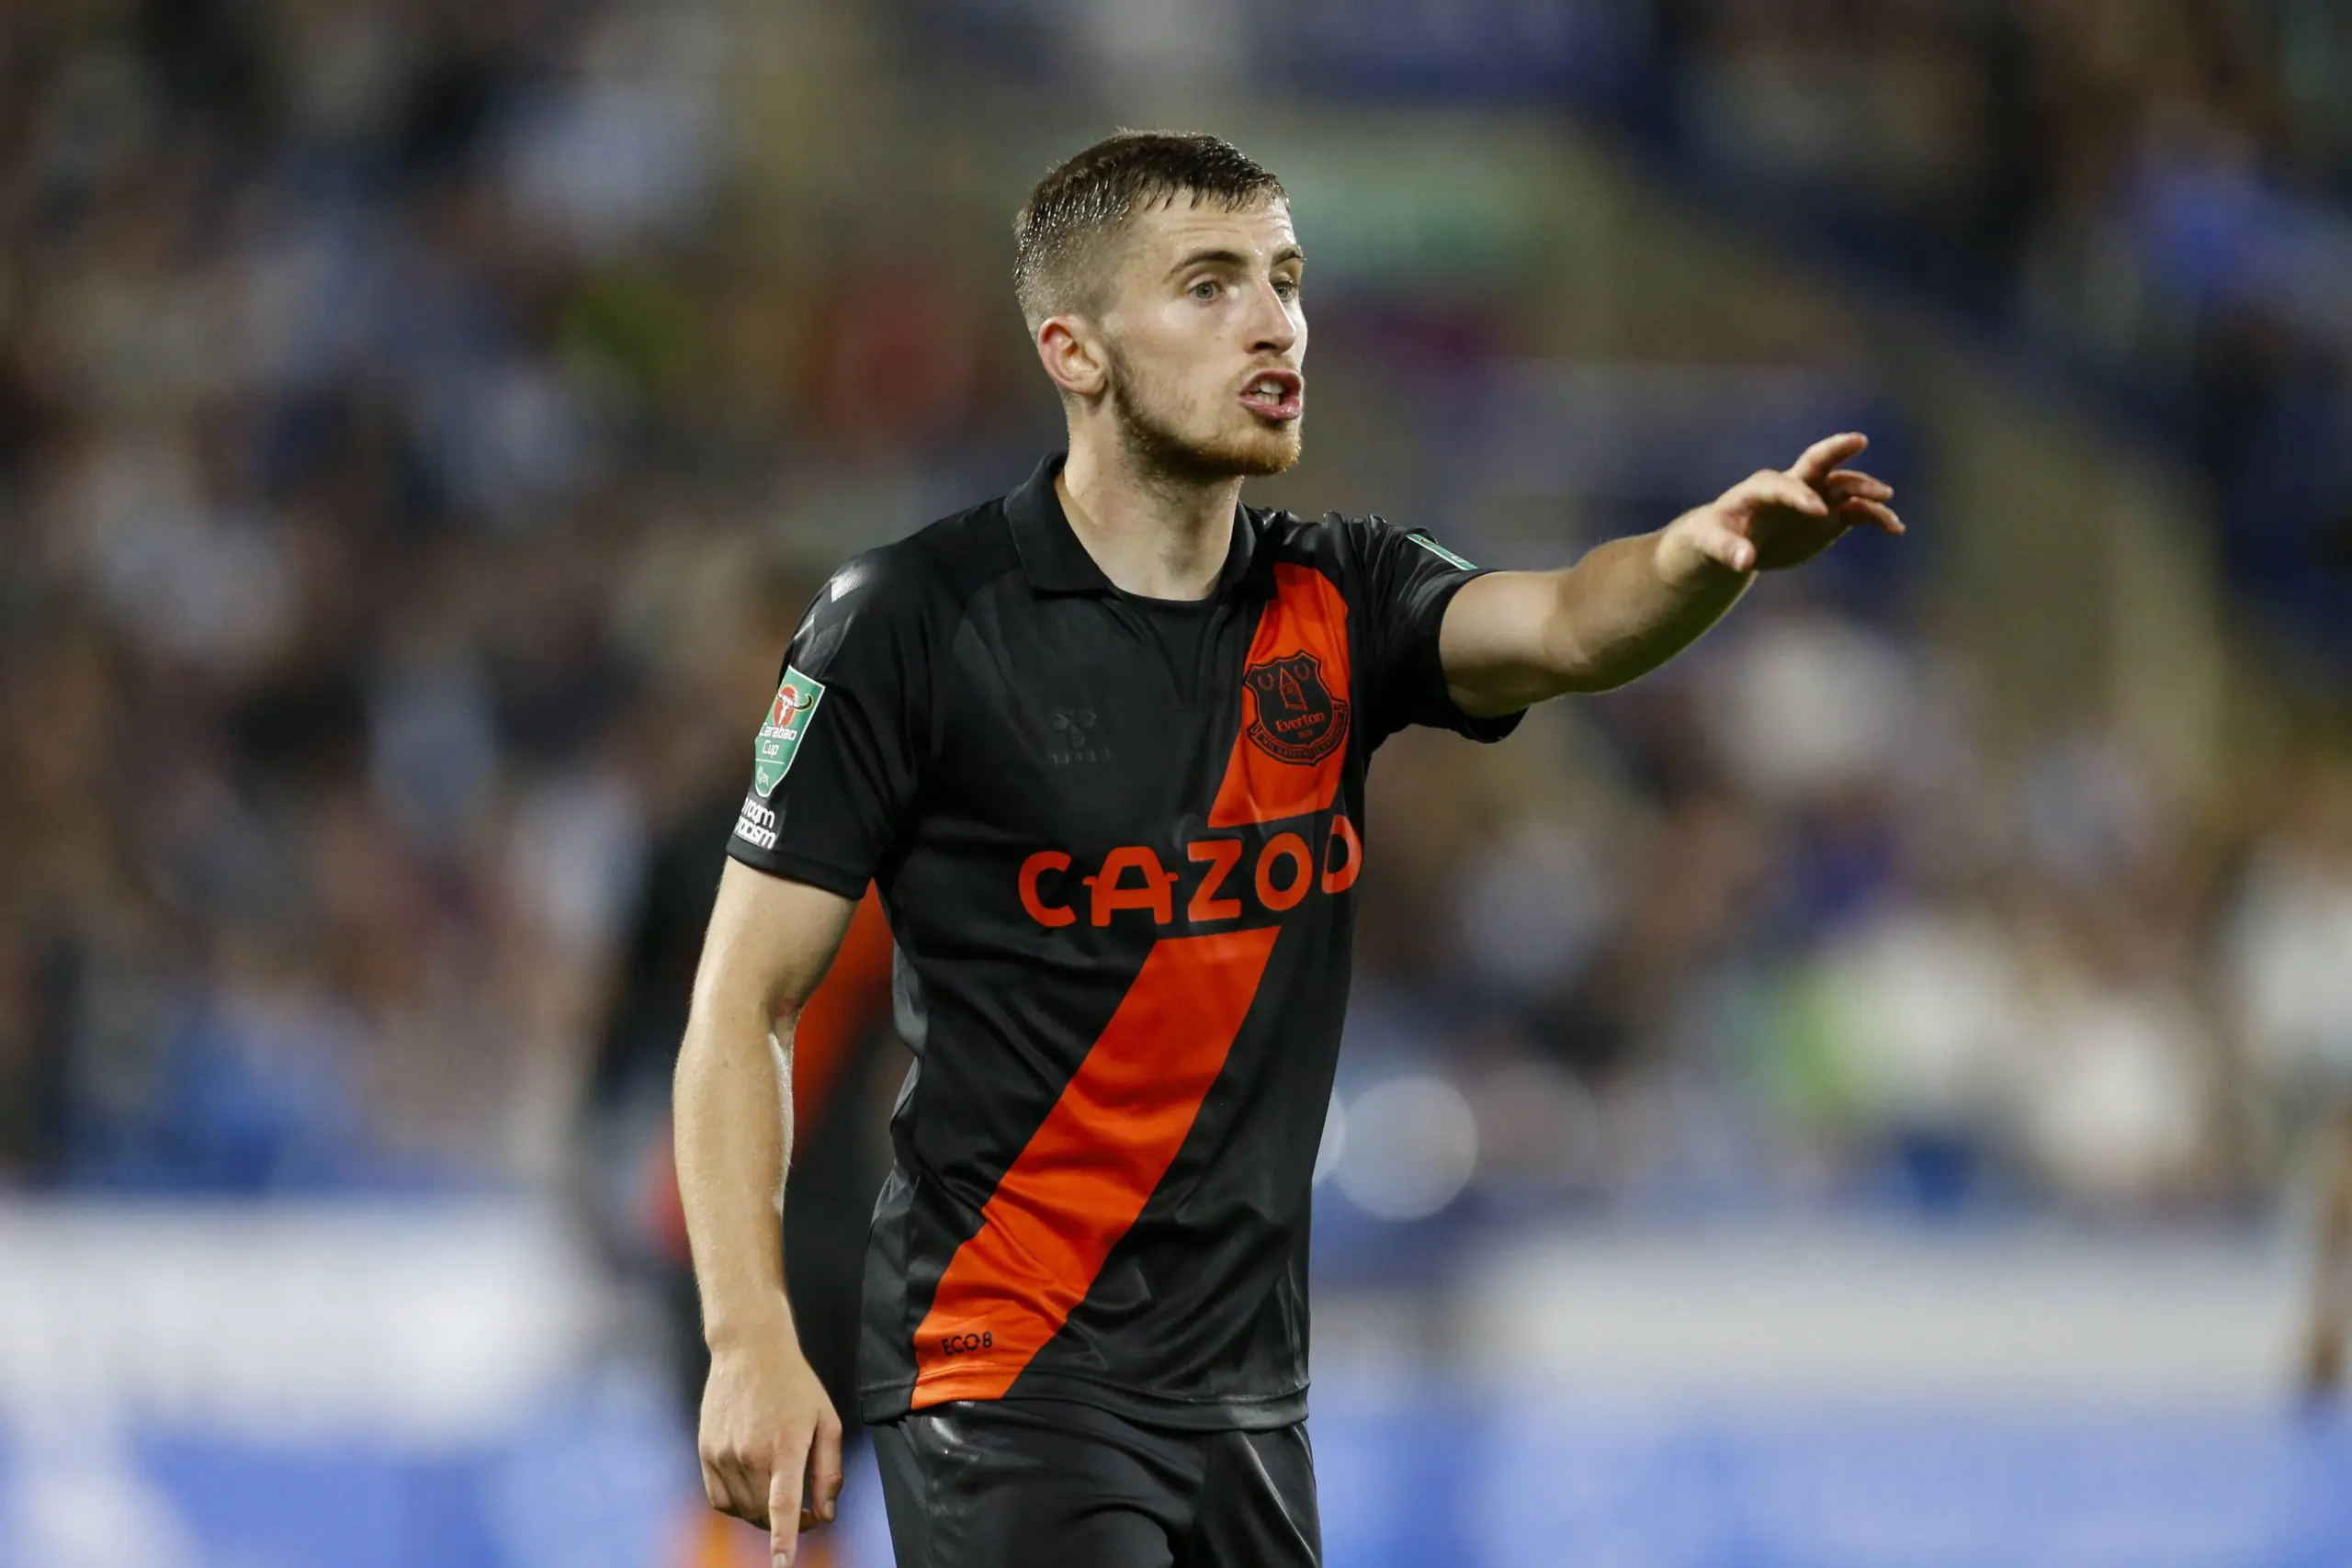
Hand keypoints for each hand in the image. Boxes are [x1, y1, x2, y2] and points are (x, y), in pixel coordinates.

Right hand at [698, 1316, 844, 1566]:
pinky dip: (736, 1506)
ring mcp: (724, 1454)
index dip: (783, 1540)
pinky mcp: (706, 1452)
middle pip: (765, 1514)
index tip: (781, 1565)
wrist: (750, 1350)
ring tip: (779, 1490)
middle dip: (788, 1524)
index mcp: (786, 1446)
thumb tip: (825, 1514)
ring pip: (743, 1510)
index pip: (782, 1505)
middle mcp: (751, 1453)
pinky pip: (719, 1499)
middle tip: (807, 1511)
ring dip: (763, 1515)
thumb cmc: (796, 1386)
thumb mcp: (827, 1422)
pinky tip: (752, 1489)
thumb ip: (829, 1472)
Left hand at [1658, 432, 1904, 582]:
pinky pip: (1858, 513)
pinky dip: (1876, 518)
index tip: (1818, 511)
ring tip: (1886, 500)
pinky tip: (1895, 529)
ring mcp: (1816, 498)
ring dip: (1865, 490)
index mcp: (1761, 488)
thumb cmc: (1715, 537)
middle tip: (1859, 440)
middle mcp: (1793, 486)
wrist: (1732, 543)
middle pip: (1818, 462)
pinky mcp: (1831, 517)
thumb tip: (1744, 561)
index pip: (1783, 485)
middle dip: (1836, 450)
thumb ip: (1729, 551)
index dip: (1799, 496)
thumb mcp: (1712, 545)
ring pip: (1845, 487)